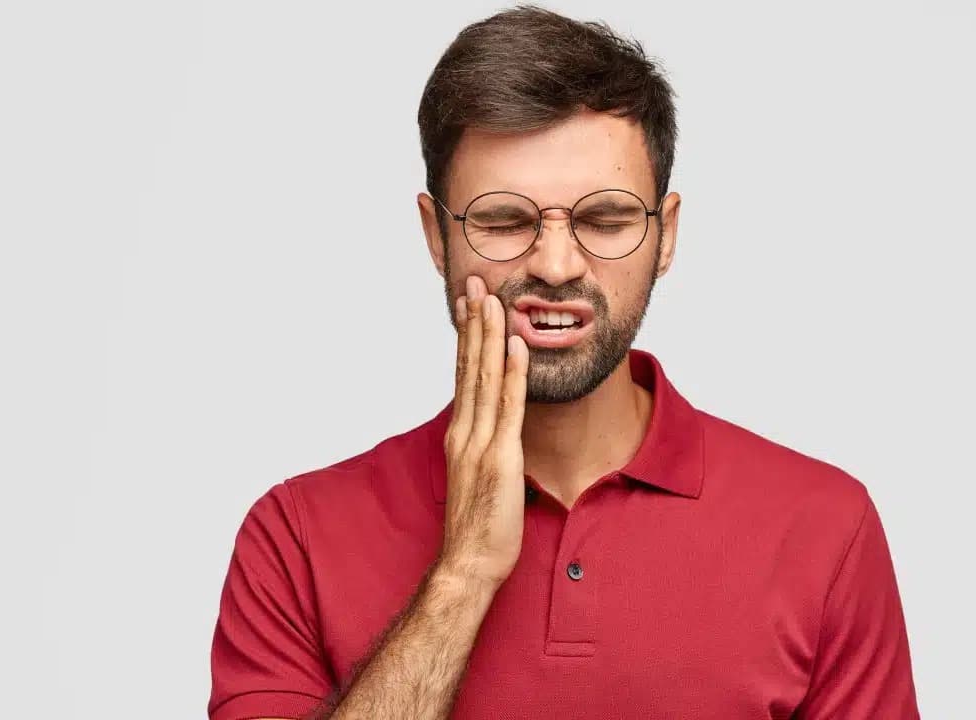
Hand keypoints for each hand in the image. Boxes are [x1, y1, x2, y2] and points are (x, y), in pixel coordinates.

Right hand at [437, 275, 528, 589]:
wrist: (468, 563)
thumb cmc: (477, 527)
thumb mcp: (477, 477)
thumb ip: (483, 448)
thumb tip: (495, 431)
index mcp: (460, 434)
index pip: (462, 373)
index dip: (466, 336)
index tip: (469, 303)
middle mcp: (465, 431)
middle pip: (468, 365)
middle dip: (473, 321)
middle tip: (475, 282)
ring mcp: (480, 443)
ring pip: (483, 377)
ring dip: (489, 335)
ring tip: (493, 298)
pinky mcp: (501, 458)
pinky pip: (508, 407)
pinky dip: (511, 374)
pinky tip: (516, 345)